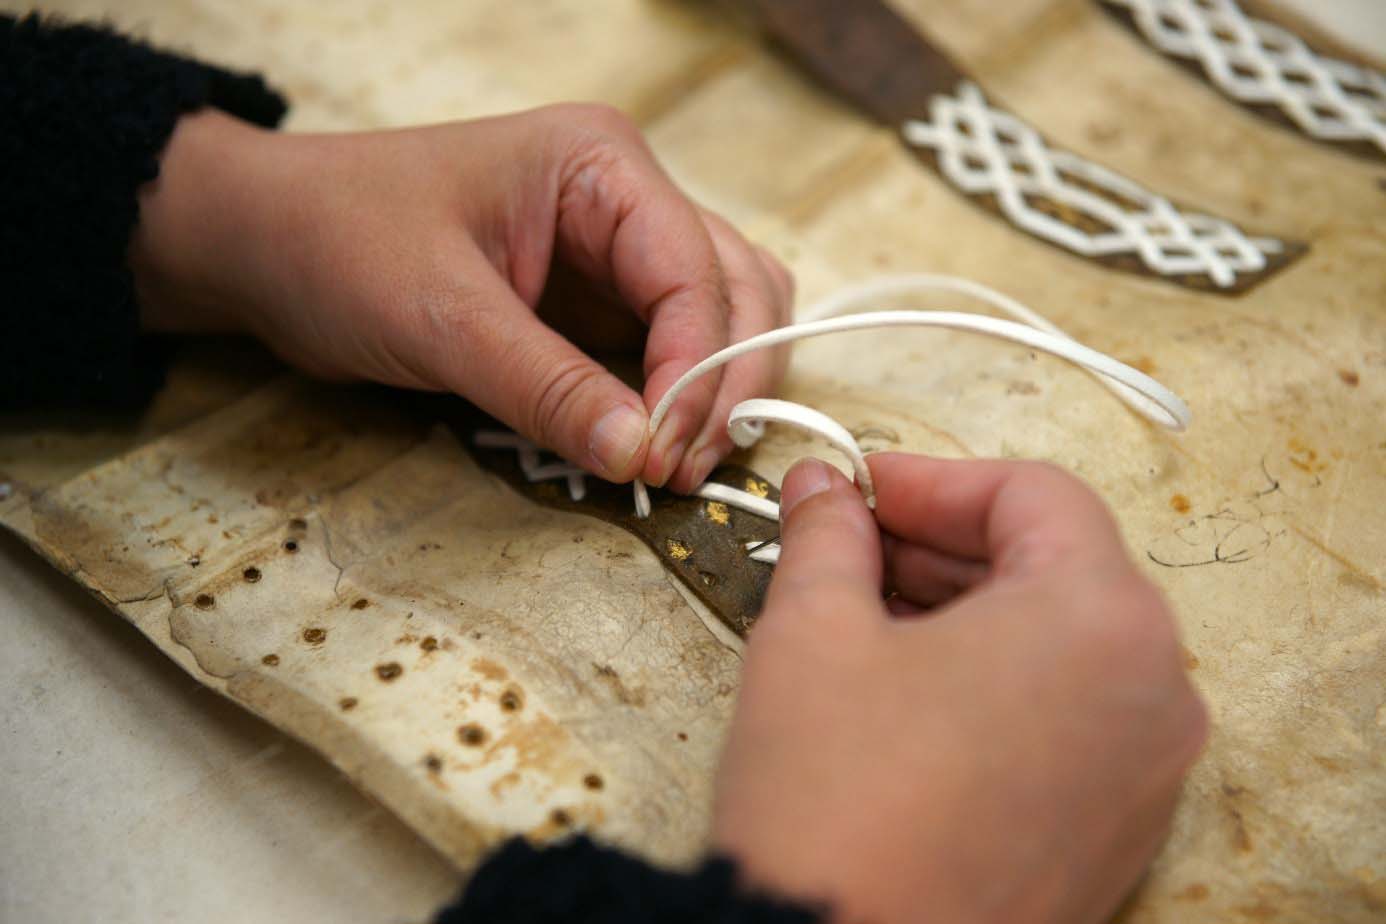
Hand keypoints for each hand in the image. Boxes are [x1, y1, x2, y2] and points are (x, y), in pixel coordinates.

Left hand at [129, 106, 792, 490]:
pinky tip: (651, 449)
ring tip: (673, 465)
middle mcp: (626, 201)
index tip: (663, 451)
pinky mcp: (592, 305)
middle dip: (724, 383)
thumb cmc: (337, 240)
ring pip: (720, 321)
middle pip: (736, 292)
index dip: (696, 368)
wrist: (264, 245)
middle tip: (679, 469)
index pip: (693, 272)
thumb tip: (641, 455)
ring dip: (716, 394)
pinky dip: (675, 403)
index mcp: (601, 165)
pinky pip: (665, 353)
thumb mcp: (442, 315)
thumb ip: (546, 386)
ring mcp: (614, 255)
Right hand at [714, 454, 1206, 923]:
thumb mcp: (813, 634)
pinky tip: (906, 692)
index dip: (934, 479)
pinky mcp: (1117, 834)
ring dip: (966, 613)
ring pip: (1061, 645)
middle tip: (850, 544)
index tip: (860, 487)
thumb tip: (822, 488)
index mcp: (1100, 619)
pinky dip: (997, 684)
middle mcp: (1156, 693)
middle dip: (944, 546)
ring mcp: (1146, 773)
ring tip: (865, 616)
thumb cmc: (833, 799)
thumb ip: (827, 536)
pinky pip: (1068, 719)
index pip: (1033, 495)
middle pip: (1057, 567)